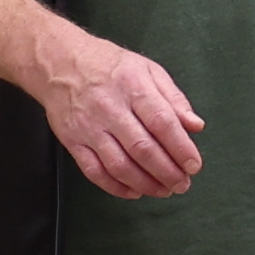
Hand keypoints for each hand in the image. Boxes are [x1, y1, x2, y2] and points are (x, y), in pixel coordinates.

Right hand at [29, 23, 203, 198]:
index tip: (194, 165)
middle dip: (167, 172)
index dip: (181, 148)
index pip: (162, 122)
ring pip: (120, 165)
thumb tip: (195, 125)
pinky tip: (134, 191)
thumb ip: (173, 98)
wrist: (59, 63)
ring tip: (163, 190)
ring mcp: (89, 127)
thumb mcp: (148, 70)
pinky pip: (95, 172)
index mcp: (133, 87)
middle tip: (182, 184)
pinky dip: (116, 187)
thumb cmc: (109, 66)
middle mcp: (110, 108)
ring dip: (145, 184)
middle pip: (143, 149)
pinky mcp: (72, 142)